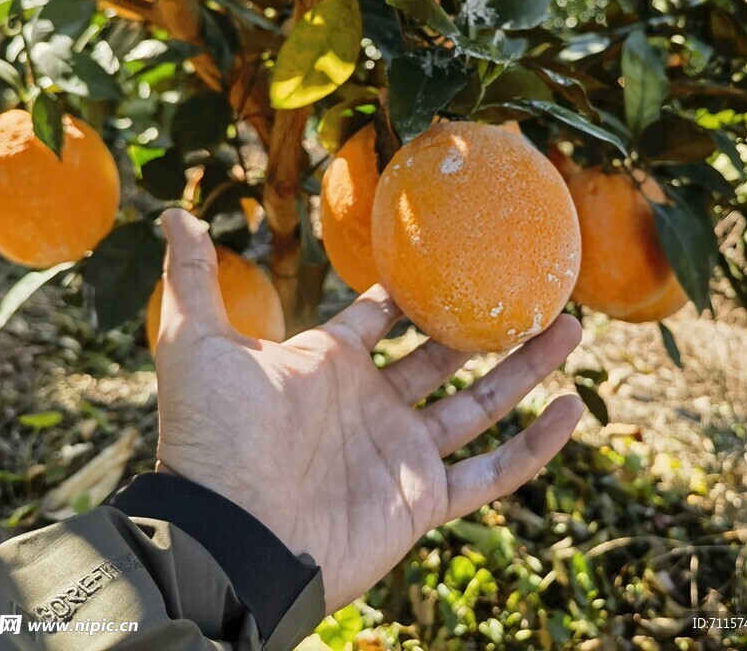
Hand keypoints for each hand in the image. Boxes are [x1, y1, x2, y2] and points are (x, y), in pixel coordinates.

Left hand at [152, 210, 583, 612]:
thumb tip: (173, 212)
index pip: (380, 316)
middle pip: (445, 354)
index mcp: (330, 364)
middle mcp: (372, 404)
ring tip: (573, 327)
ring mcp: (401, 452)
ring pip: (481, 404)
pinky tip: (573, 412)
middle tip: (534, 290)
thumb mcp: (197, 344)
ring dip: (528, 370)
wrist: (227, 534)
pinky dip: (534, 449)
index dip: (412, 288)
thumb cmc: (213, 437)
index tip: (453, 257)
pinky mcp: (421, 499)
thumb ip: (195, 279)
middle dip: (488, 324)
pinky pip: (492, 473)